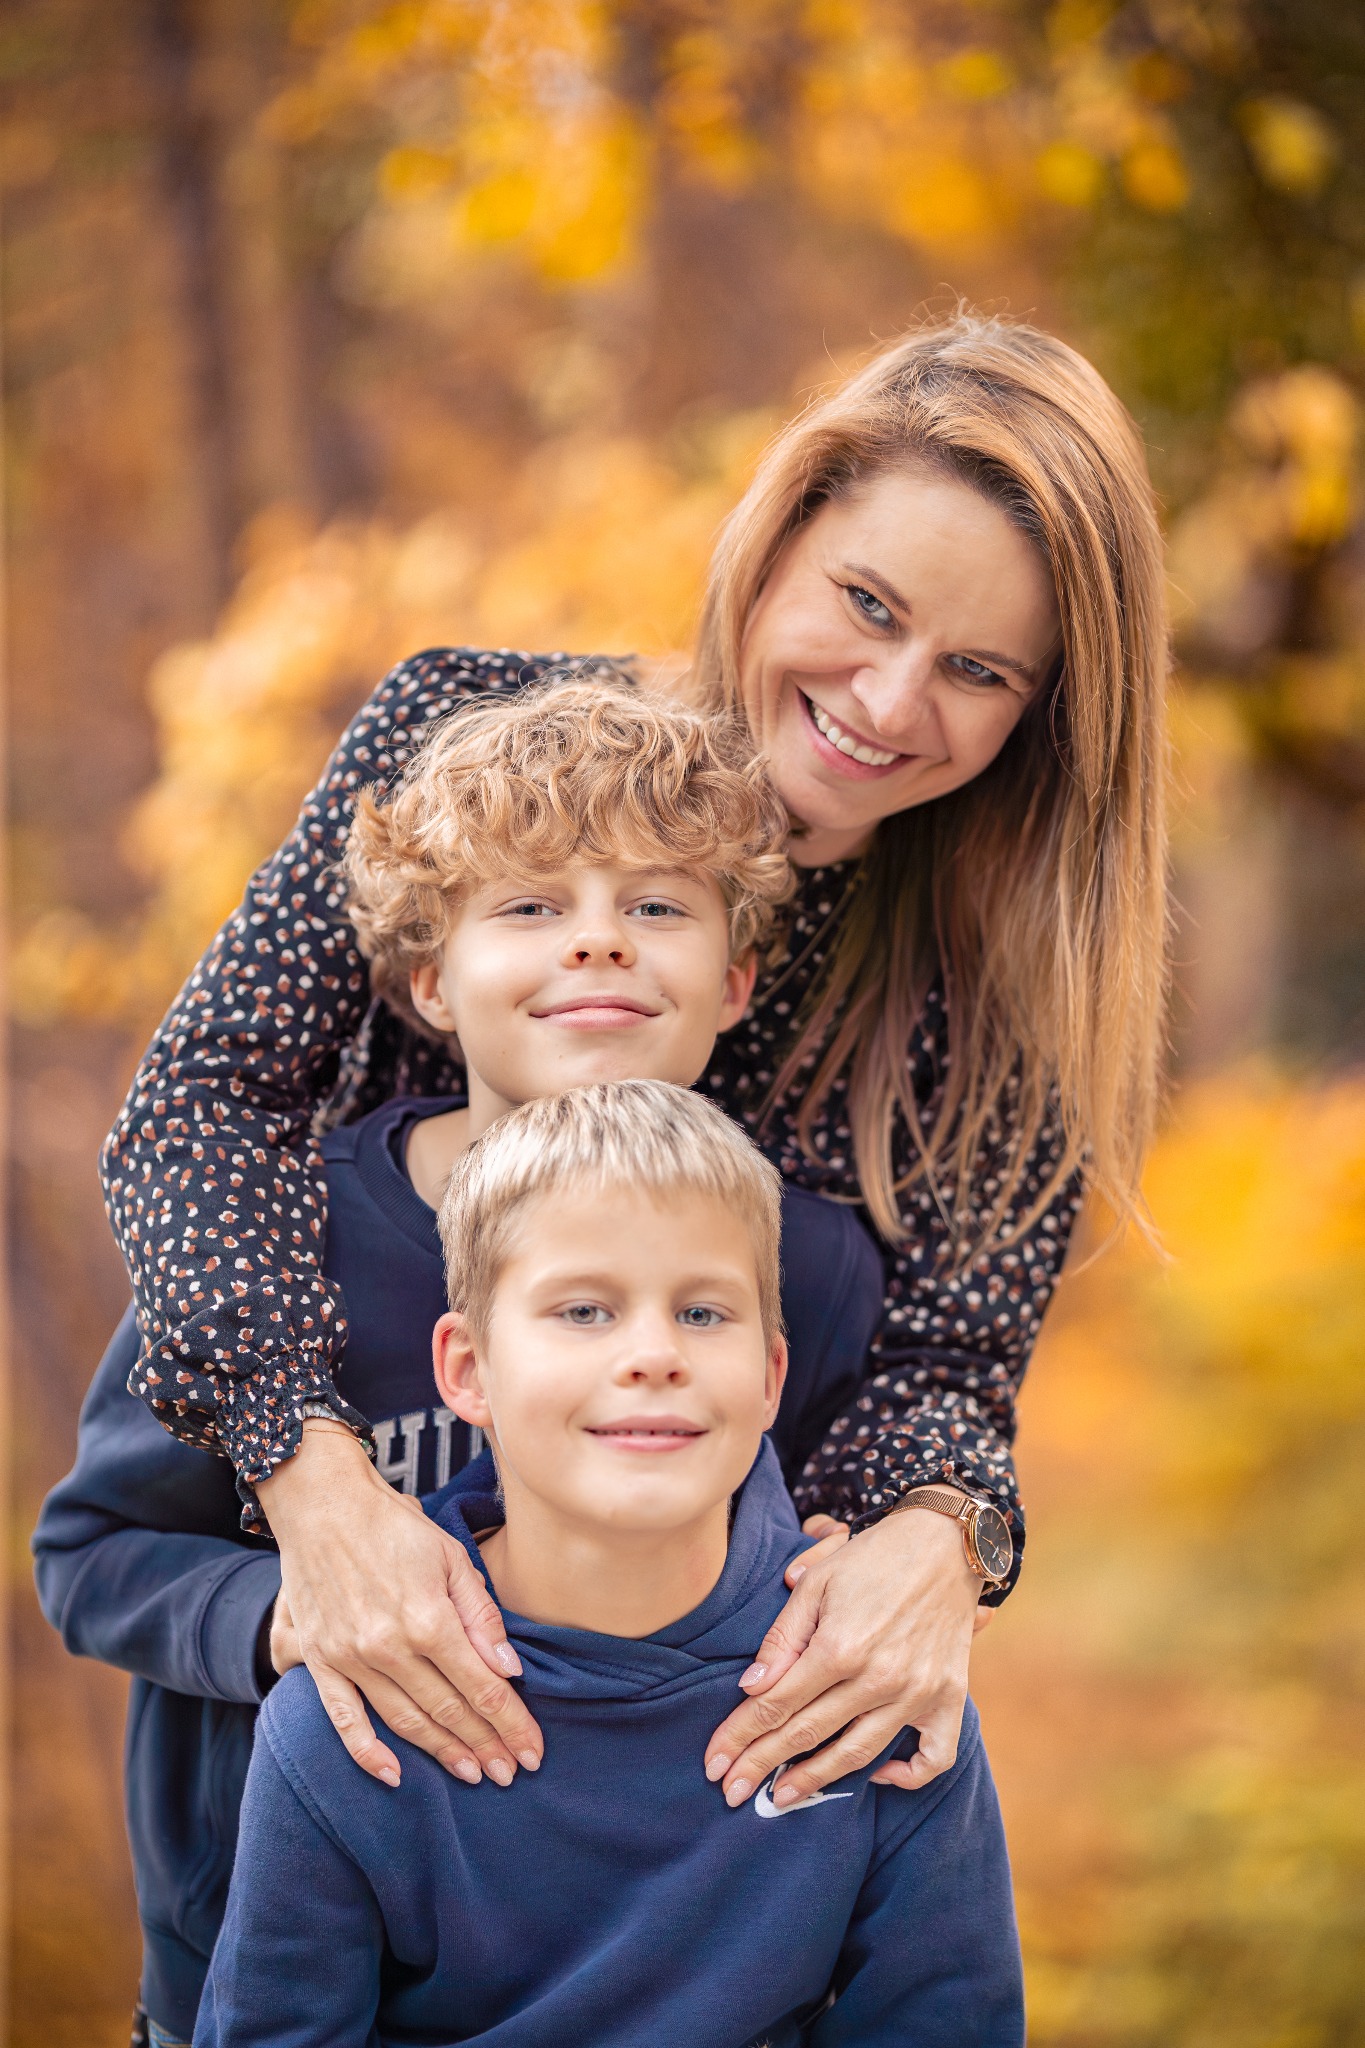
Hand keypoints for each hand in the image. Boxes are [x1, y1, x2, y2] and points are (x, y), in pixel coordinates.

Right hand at [258, 1423, 542, 1789]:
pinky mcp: (320, 1661)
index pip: (482, 1686)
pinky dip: (367, 1753)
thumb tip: (509, 1669)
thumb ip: (481, 1615)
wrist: (323, 1506)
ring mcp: (350, 1658)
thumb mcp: (451, 1557)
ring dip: (441, 1752)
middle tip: (511, 1772)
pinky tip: (394, 1776)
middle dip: (485, 1745)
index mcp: (429, 1619)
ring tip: (472, 1774)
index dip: (511, 1723)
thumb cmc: (394, 1526)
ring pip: (405, 1721)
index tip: (533, 1751)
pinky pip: (344, 1719)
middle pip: (447, 1710)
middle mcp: (389, 1646)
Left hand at [704, 1505, 981, 1807]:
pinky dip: (908, 1776)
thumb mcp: (817, 1583)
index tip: (713, 1763)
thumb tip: (751, 1689)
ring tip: (780, 1799)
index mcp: (840, 1647)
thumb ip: (783, 1639)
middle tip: (728, 1791)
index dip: (740, 1736)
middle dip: (761, 1766)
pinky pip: (933, 1756)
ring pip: (857, 1754)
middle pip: (807, 1735)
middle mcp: (878, 1678)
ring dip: (815, 1781)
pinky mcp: (949, 1697)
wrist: (947, 1542)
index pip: (777, 1704)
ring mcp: (917, 1693)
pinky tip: (879, 1778)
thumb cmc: (873, 1557)